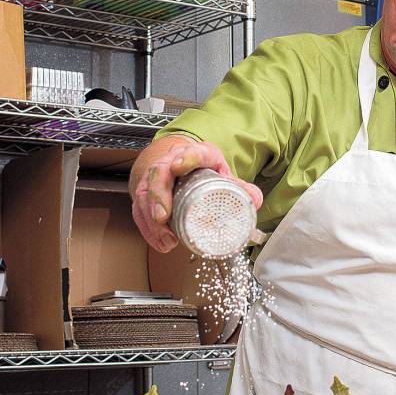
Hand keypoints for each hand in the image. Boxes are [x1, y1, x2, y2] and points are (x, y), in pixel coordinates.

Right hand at [130, 136, 262, 253]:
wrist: (178, 162)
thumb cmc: (202, 169)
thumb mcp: (222, 174)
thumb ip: (240, 188)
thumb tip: (255, 201)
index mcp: (197, 154)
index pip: (192, 153)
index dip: (186, 159)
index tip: (178, 167)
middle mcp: (171, 162)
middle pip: (159, 175)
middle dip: (158, 196)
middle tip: (163, 217)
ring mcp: (155, 177)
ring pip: (145, 194)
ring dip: (152, 219)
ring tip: (165, 238)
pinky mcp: (145, 193)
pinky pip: (140, 210)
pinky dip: (148, 228)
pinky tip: (159, 241)